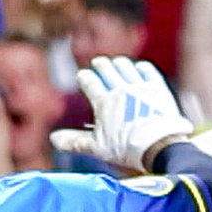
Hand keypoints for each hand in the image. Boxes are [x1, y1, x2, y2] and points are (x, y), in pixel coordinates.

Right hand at [52, 55, 211, 169]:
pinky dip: (140, 67)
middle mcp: (121, 90)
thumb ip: (74, 141)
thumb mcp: (97, 148)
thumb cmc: (125, 149)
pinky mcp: (158, 88)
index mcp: (104, 102)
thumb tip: (52, 138)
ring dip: (119, 63)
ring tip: (116, 62)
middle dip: (101, 64)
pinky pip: (147, 71)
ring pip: (126, 67)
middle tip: (98, 62)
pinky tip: (138, 67)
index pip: (90, 82)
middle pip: (107, 70)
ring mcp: (140, 86)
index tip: (82, 76)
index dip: (84, 77)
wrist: (159, 145)